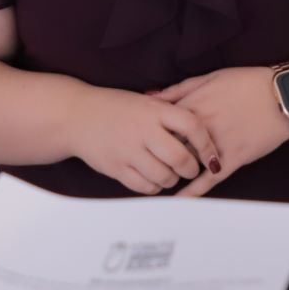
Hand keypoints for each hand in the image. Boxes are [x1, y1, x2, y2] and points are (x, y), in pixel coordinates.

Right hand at [66, 85, 219, 195]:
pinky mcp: (116, 168)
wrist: (76, 116)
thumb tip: (204, 131)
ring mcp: (128, 150)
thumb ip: (171, 113)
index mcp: (154, 110)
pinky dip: (154, 187)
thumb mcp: (145, 102)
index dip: (207, 144)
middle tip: (191, 169)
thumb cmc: (116, 108)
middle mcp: (142, 130)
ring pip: (164, 176)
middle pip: (180, 157)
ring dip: (172, 179)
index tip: (212, 156)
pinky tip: (153, 179)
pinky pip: (145, 187)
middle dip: (191, 168)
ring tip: (170, 173)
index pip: (192, 126)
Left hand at [152, 67, 288, 197]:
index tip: (137, 138)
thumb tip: (150, 97)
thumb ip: (179, 89)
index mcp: (194, 104)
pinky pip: (210, 178)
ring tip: (156, 180)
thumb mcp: (210, 77)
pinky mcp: (234, 158)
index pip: (160, 123)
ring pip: (187, 162)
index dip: (148, 131)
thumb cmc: (246, 82)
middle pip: (169, 144)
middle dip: (155, 153)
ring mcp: (218, 144)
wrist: (282, 96)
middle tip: (143, 161)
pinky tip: (178, 200)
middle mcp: (202, 126)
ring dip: (171, 171)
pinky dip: (193, 191)